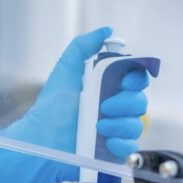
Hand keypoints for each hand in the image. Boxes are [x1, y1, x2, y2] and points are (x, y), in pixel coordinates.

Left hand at [0, 27, 150, 182]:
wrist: (42, 140)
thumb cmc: (50, 107)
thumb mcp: (66, 70)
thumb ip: (83, 46)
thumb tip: (106, 30)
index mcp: (106, 88)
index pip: (136, 79)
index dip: (136, 79)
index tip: (125, 81)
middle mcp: (113, 109)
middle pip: (140, 102)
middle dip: (126, 103)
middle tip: (104, 106)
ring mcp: (114, 131)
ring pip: (136, 125)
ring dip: (120, 124)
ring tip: (97, 126)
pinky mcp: (112, 152)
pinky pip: (130, 148)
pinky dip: (121, 145)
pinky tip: (106, 142)